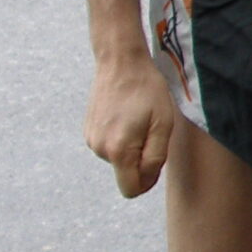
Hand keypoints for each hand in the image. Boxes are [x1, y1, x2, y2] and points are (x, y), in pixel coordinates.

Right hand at [84, 54, 174, 197]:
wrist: (121, 62)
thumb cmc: (147, 91)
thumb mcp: (163, 125)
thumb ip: (155, 157)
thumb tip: (146, 178)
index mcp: (118, 151)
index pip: (131, 189)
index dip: (148, 183)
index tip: (157, 162)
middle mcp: (99, 149)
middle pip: (125, 173)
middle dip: (141, 161)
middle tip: (151, 131)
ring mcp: (91, 139)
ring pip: (118, 160)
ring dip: (131, 148)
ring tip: (139, 120)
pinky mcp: (88, 130)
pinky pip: (109, 146)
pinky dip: (120, 138)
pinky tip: (126, 116)